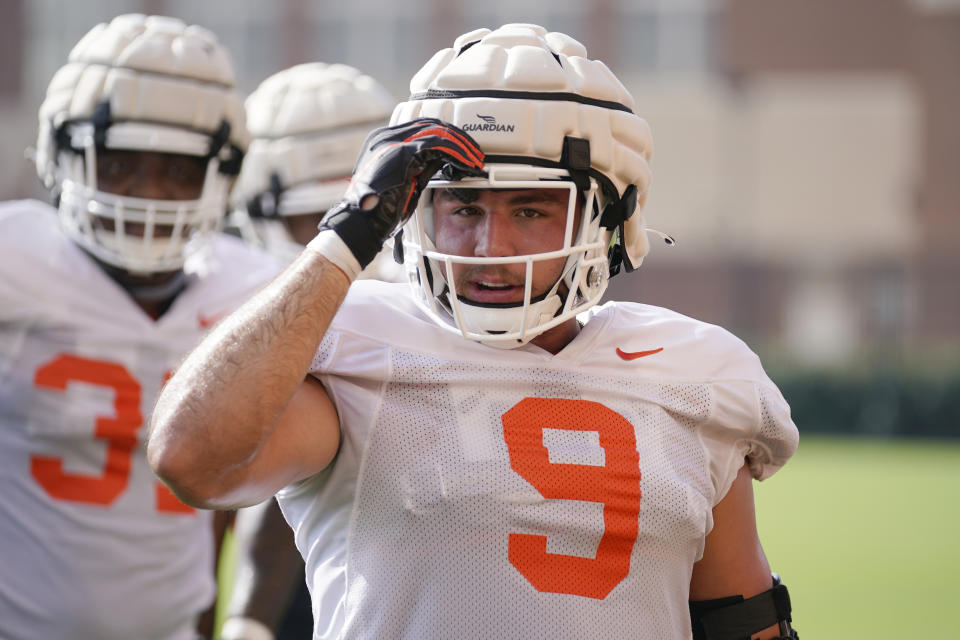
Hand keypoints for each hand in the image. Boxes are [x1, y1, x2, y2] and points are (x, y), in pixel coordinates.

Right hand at [317, 118, 484, 267]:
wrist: (360, 222)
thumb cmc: (377, 210)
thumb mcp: (402, 182)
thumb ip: (420, 167)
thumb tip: (443, 161)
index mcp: (383, 141)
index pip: (421, 127)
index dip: (446, 136)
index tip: (463, 149)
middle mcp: (386, 137)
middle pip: (431, 125)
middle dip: (457, 138)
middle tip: (474, 152)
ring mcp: (393, 142)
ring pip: (438, 132)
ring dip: (462, 146)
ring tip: (475, 159)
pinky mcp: (403, 153)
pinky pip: (439, 145)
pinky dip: (458, 154)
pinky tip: (468, 164)